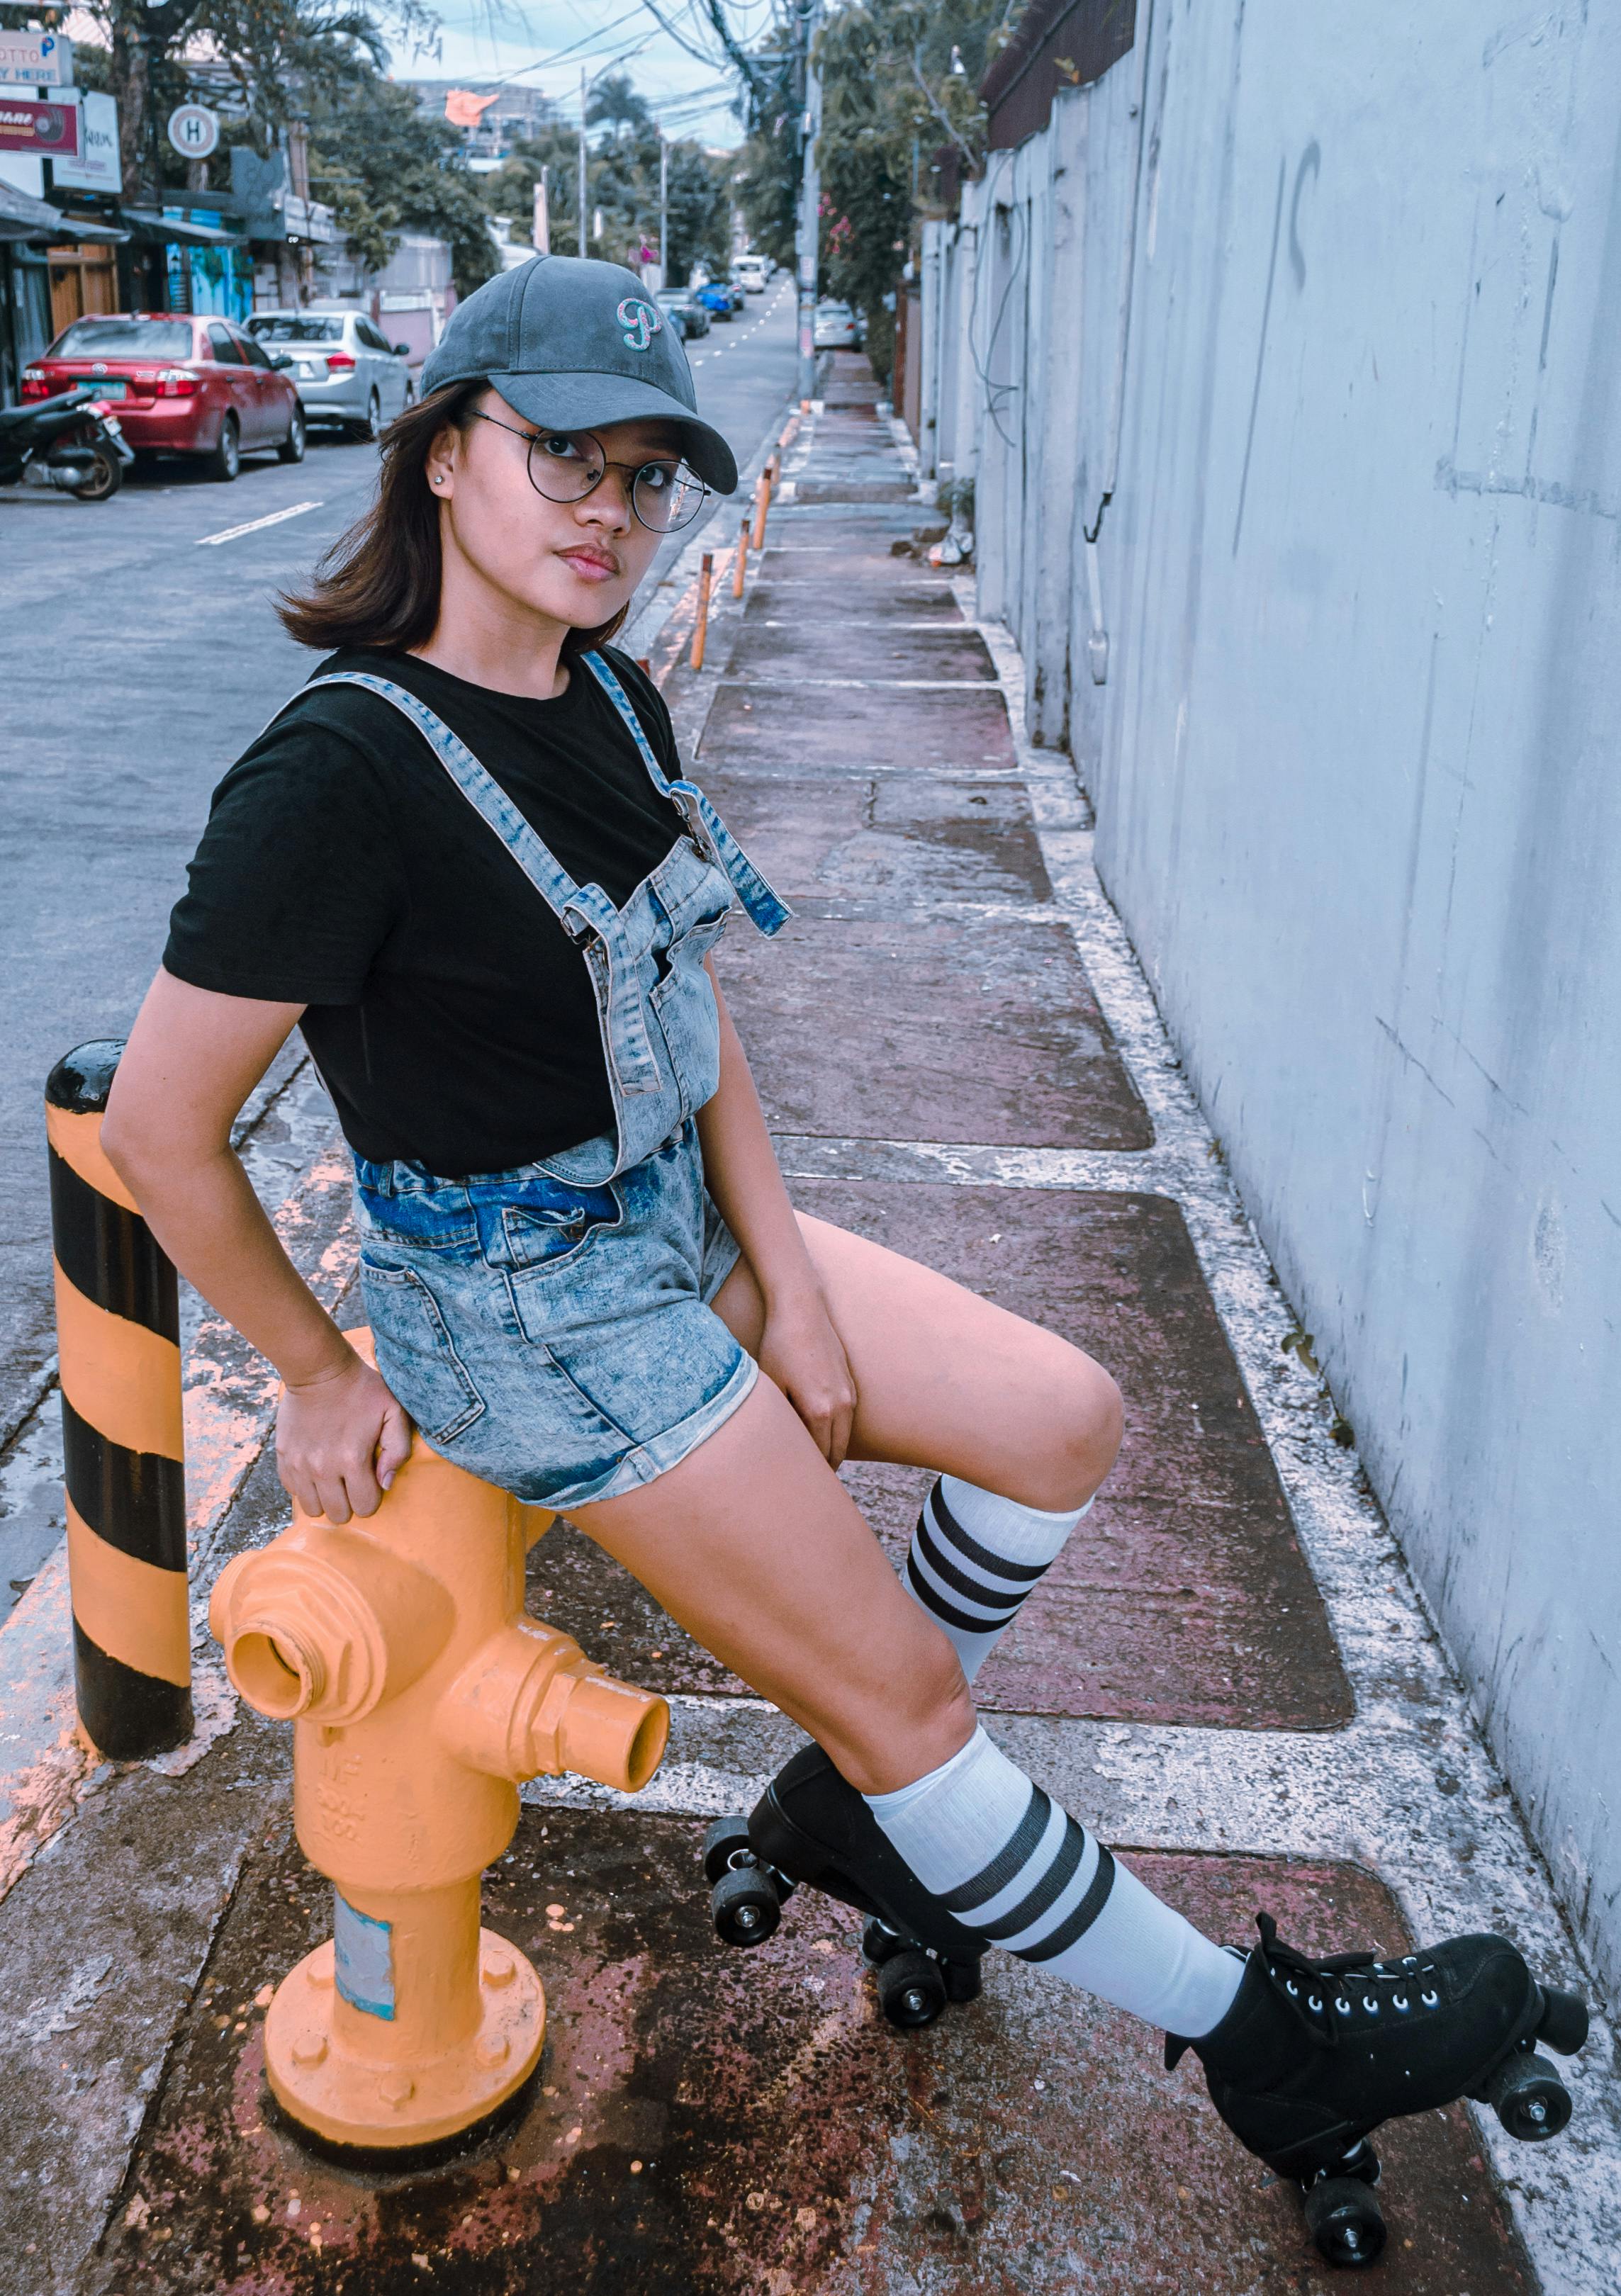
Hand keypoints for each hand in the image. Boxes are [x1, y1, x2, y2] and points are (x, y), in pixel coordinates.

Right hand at [275, 1349, 413, 1523]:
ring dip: (326, 1499)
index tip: (371, 1481)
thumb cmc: (362, 1389)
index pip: (364, 1507)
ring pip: (313, 1508)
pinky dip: (305, 1487)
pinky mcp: (283, 1457)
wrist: (319, 1370)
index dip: (371, 1498)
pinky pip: (293, 1491)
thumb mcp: (394, 1411)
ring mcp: (299, 1464)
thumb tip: (386, 1483)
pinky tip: (316, 1469)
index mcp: (352, 1459)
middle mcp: (322, 1467)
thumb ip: (398, 1450)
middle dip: (349, 1503)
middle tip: (352, 1482)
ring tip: (333, 1479)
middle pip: (337, 1514)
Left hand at [757, 1285, 858, 1466]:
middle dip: (821, 1468)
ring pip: (844, 1437)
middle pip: (836, 1452)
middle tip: (803, 1481)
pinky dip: (836, 1431)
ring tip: (811, 1461)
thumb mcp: (771, 1385)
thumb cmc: (780, 1346)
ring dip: (830, 1449)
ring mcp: (849, 1394)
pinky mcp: (850, 1382)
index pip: (818, 1457)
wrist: (802, 1308)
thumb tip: (778, 1447)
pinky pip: (847, 1418)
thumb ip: (780, 1419)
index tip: (794, 1483)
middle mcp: (842, 1406)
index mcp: (821, 1411)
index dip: (807, 1473)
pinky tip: (819, 1433)